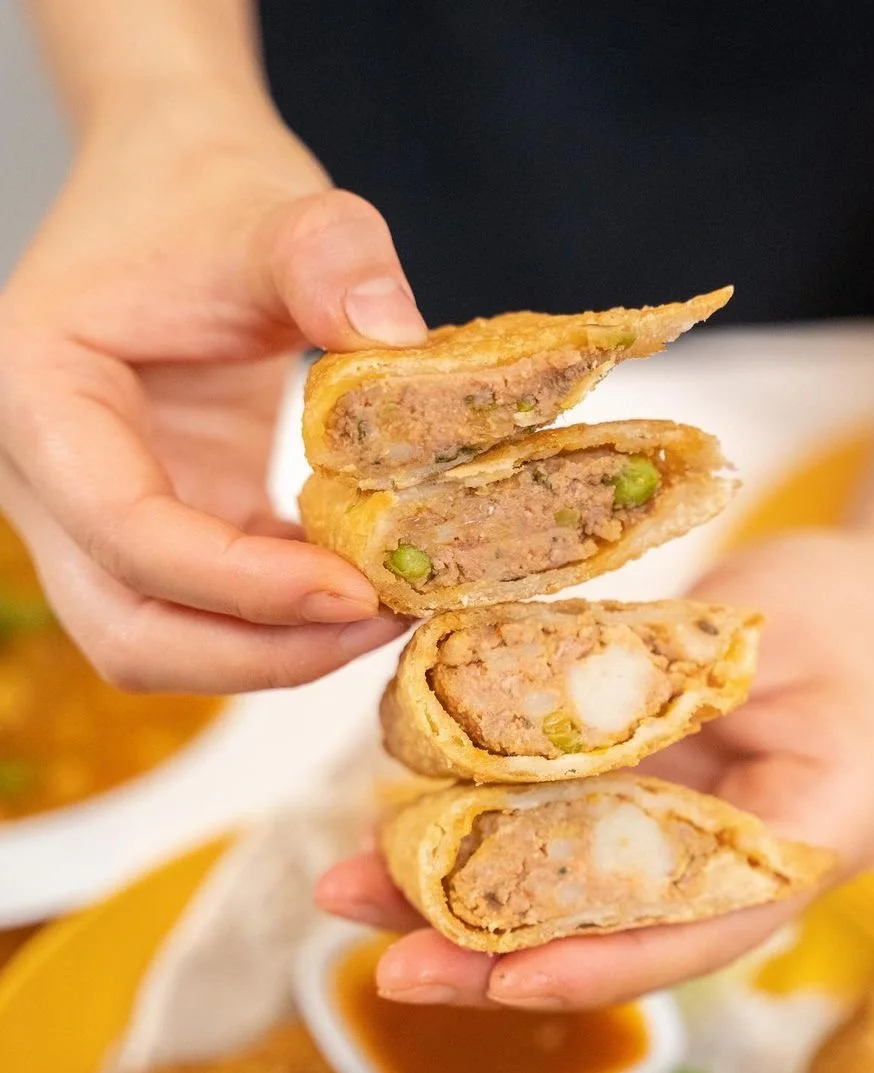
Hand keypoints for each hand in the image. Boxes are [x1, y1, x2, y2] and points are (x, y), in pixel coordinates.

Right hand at [0, 96, 423, 691]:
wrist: (178, 185)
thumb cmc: (203, 190)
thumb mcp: (272, 205)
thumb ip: (329, 253)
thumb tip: (401, 338)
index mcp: (39, 396)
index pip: (125, 533)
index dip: (242, 586)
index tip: (356, 589)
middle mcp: (48, 478)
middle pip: (130, 632)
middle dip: (259, 653)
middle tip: (381, 619)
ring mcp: (101, 515)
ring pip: (169, 642)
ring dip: (279, 651)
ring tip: (389, 606)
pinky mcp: (165, 525)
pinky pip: (216, 612)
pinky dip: (289, 619)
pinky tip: (368, 580)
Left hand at [316, 528, 873, 1007]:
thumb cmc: (857, 615)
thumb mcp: (790, 634)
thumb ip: (686, 679)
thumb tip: (561, 711)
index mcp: (798, 845)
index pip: (698, 930)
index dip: (603, 964)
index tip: (504, 979)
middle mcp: (727, 863)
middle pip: (606, 931)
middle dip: (492, 953)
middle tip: (386, 965)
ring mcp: (676, 833)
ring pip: (560, 887)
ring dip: (454, 895)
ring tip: (350, 892)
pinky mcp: (636, 794)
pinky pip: (551, 824)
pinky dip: (477, 826)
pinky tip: (396, 820)